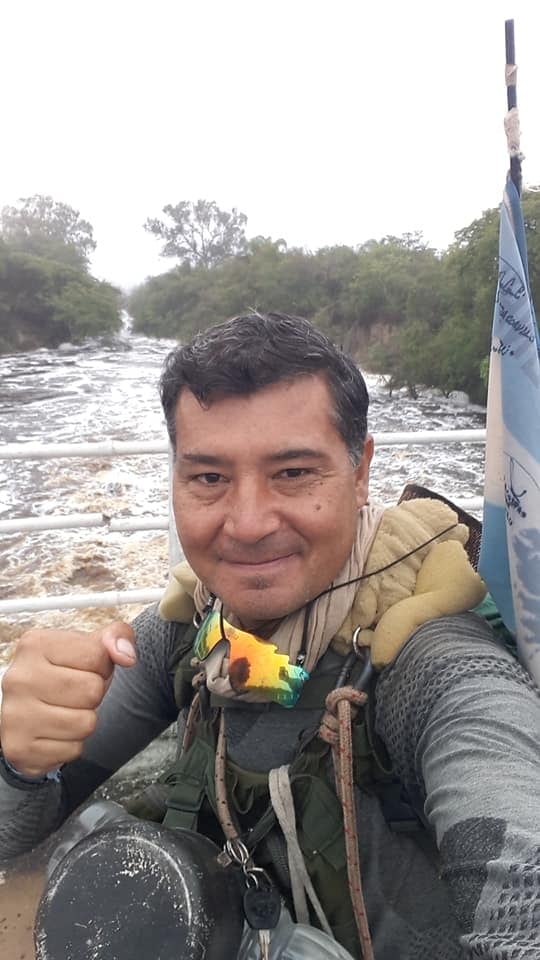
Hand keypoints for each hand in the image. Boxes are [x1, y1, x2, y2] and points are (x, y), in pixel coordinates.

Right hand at [0, 622, 135, 777]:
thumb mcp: (91, 647)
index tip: (83, 669)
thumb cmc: (66, 675)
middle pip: (92, 690)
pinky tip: (54, 732)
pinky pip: (74, 750)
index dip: (101, 666)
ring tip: (65, 712)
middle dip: (93, 695)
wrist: (30, 715)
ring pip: (86, 723)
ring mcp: (15, 715)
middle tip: (74, 694)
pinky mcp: (20, 748)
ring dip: (84, 721)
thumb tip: (127, 656)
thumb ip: (117, 637)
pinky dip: (71, 744)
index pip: (97, 655)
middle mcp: (19, 678)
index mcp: (35, 645)